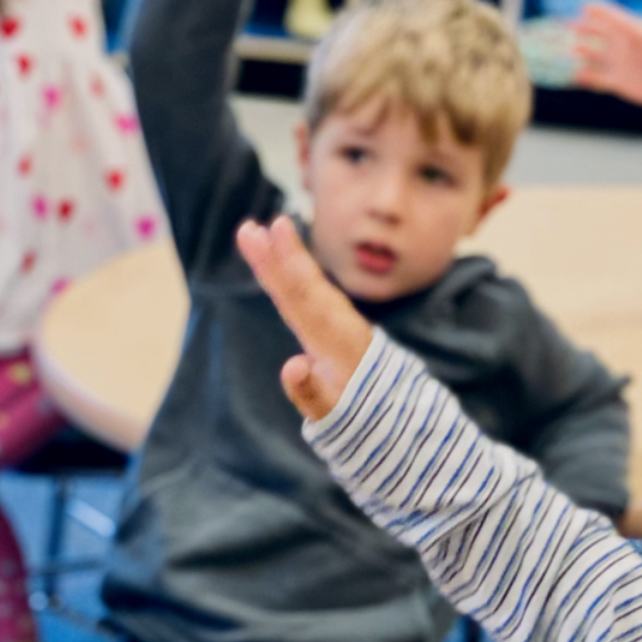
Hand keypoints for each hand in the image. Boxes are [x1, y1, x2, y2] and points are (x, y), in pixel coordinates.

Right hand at [236, 216, 373, 420]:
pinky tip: (282, 247)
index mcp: (333, 342)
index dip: (282, 270)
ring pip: (308, 283)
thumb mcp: (329, 412)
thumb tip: (291, 366)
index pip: (301, 301)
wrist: (389, 407)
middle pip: (303, 285)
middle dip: (279, 256)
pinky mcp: (333, 318)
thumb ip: (309, 393)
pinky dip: (296, 268)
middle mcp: (336, 323)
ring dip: (288, 255)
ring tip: (268, 228)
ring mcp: (337, 318)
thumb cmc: (353, 413)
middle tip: (251, 229)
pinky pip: (311, 289)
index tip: (265, 239)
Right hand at [570, 3, 641, 114]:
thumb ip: (627, 25)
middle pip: (598, 34)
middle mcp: (622, 45)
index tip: (585, 7)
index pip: (610, 17)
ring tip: (566, 49)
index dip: (598, 11)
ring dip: (581, 52)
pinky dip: (586, 77)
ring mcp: (619, 64)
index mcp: (630, 31)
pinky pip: (598, 79)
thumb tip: (611, 16)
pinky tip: (575, 75)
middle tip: (567, 25)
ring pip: (594, 56)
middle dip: (583, 29)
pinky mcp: (618, 82)